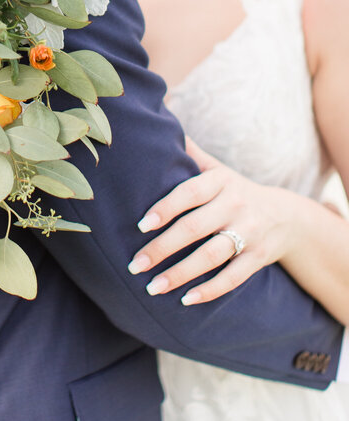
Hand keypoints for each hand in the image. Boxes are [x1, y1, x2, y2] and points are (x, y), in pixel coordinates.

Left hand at [127, 137, 293, 304]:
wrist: (286, 216)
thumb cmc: (235, 191)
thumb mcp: (217, 169)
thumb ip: (190, 153)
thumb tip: (158, 119)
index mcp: (221, 182)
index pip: (189, 193)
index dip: (165, 208)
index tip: (140, 226)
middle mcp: (235, 206)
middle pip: (195, 228)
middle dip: (163, 248)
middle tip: (135, 265)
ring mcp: (249, 233)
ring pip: (212, 256)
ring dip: (181, 274)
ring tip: (153, 287)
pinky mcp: (258, 258)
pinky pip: (233, 278)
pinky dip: (210, 290)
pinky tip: (185, 300)